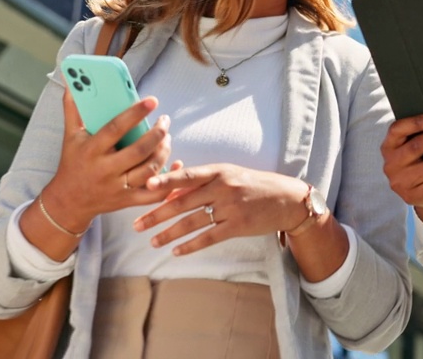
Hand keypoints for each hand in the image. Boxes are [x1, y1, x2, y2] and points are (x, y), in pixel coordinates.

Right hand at [44, 90, 176, 230]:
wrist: (68, 202)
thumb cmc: (72, 163)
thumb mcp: (70, 137)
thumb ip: (73, 110)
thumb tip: (72, 83)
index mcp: (91, 150)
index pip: (115, 129)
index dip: (135, 114)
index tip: (152, 100)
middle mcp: (105, 170)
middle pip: (139, 151)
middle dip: (157, 134)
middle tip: (165, 120)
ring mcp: (117, 187)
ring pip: (149, 170)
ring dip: (164, 152)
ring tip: (167, 138)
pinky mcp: (127, 201)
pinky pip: (153, 193)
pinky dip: (168, 179)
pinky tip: (176, 163)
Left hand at [133, 164, 310, 255]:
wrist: (286, 199)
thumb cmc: (252, 184)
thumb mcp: (229, 175)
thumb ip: (202, 182)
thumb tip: (171, 191)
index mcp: (219, 171)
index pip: (187, 175)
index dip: (165, 181)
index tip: (145, 186)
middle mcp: (223, 188)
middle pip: (183, 202)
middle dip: (157, 215)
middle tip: (137, 225)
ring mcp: (231, 208)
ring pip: (192, 222)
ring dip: (169, 233)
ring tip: (152, 242)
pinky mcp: (238, 226)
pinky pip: (208, 237)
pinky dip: (190, 246)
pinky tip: (175, 251)